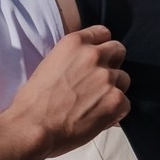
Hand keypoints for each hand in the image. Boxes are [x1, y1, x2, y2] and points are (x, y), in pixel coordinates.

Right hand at [13, 25, 129, 152]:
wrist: (33, 126)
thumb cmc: (34, 102)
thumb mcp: (49, 66)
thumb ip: (72, 61)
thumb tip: (87, 70)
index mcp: (74, 43)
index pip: (102, 33)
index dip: (101, 47)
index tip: (98, 58)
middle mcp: (93, 55)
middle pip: (118, 51)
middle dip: (112, 64)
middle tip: (100, 82)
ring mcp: (107, 77)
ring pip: (124, 79)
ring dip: (114, 90)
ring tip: (95, 105)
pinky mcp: (116, 99)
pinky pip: (126, 103)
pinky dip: (116, 112)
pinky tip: (98, 118)